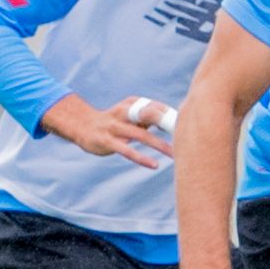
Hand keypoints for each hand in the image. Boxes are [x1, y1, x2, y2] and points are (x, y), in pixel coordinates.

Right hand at [34, 93, 173, 169]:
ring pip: (141, 135)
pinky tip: (154, 165)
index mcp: (131, 104)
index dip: (172, 117)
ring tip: (175, 154)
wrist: (82, 126)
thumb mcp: (129, 115)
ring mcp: (114, 126)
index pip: (156, 108)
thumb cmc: (112, 122)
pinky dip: (141, 158)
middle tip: (187, 138)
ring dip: (159, 145)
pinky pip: (127, 150)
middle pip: (150, 117)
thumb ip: (148, 119)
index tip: (187, 126)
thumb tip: (170, 123)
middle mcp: (123, 112)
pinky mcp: (107, 140)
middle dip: (169, 127)